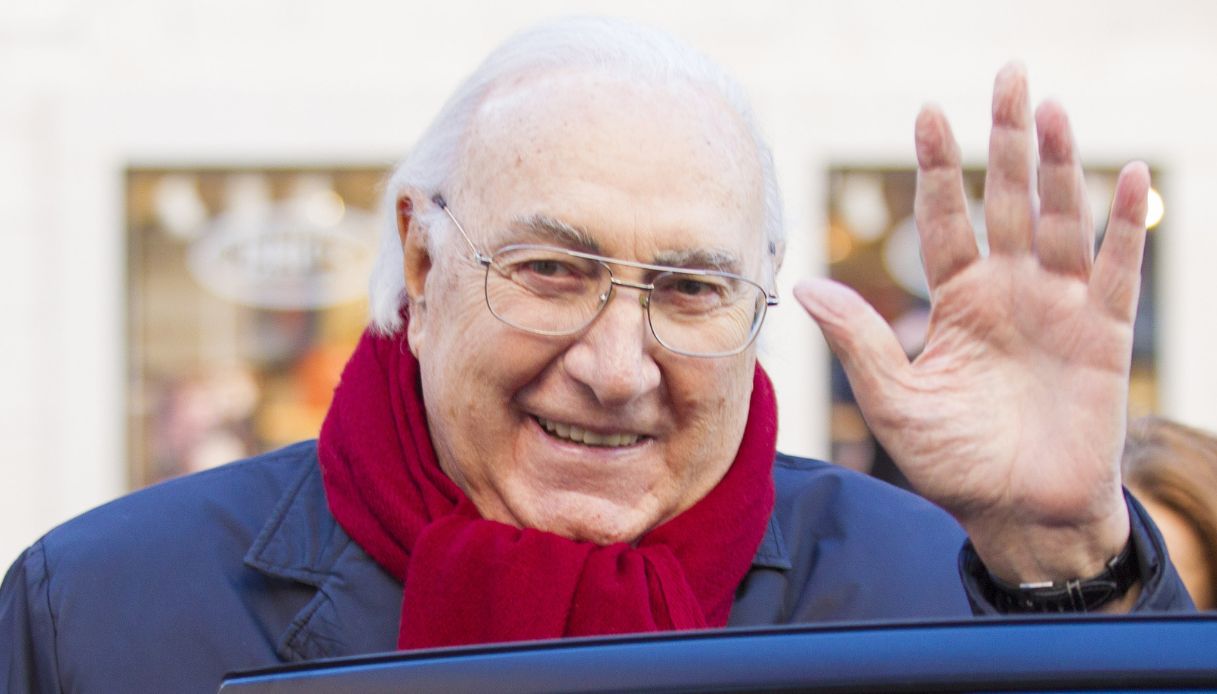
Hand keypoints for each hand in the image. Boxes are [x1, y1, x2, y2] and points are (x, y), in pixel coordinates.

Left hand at [795, 63, 1148, 586]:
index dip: (939, 171)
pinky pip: (1118, 270)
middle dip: (1007, 140)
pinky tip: (1130, 176)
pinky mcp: (1103, 333)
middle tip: (1008, 74)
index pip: (945, 222)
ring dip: (1059, 166)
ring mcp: (1059, 307)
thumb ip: (861, 341)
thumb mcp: (895, 401)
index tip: (929, 113)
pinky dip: (1126, 225)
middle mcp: (1009, 291)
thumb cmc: (954, 462)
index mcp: (957, 302)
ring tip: (1050, 108)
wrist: (1017, 513)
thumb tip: (809, 284)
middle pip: (1009, 201)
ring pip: (1061, 221)